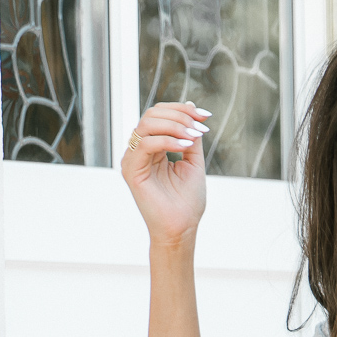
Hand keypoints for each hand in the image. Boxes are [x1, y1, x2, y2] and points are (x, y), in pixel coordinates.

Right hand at [121, 102, 209, 247]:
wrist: (181, 229)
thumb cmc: (187, 202)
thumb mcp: (193, 161)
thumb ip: (190, 136)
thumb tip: (190, 107)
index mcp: (153, 148)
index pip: (160, 115)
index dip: (181, 110)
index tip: (205, 116)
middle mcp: (140, 151)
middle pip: (152, 114)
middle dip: (180, 116)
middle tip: (200, 128)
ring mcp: (133, 159)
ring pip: (147, 123)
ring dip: (175, 126)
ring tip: (193, 137)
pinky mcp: (131, 170)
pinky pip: (146, 143)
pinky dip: (167, 140)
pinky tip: (184, 146)